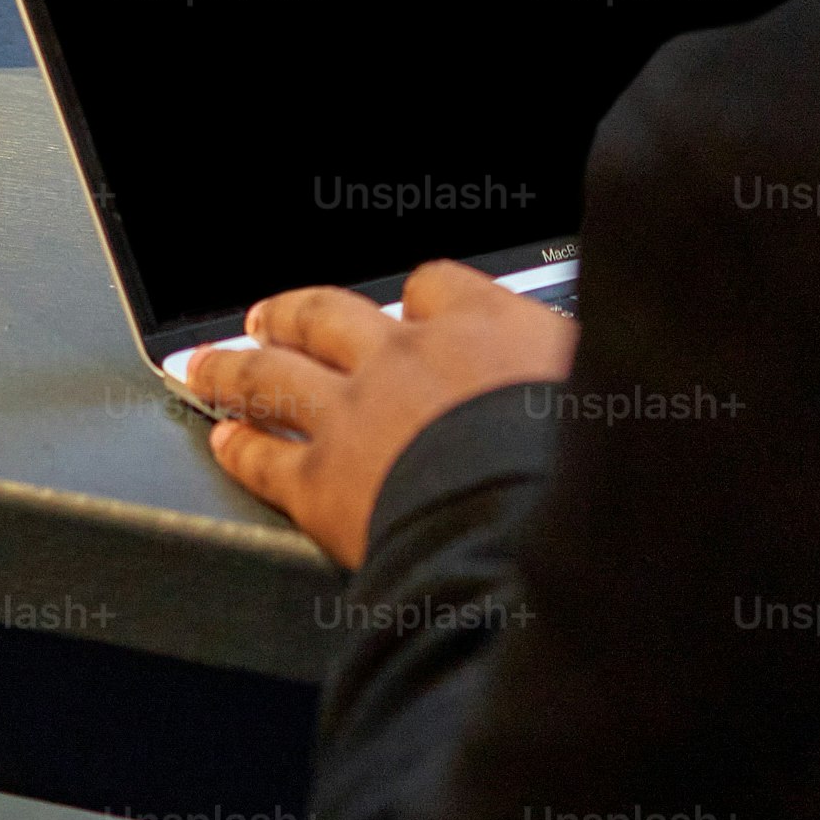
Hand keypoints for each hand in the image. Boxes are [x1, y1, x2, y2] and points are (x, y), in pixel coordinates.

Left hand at [186, 262, 579, 569]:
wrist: (533, 532)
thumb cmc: (586, 469)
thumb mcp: (607, 395)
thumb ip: (581, 374)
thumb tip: (609, 372)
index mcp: (485, 328)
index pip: (435, 286)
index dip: (416, 300)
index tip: (411, 308)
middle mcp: (407, 357)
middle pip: (328, 315)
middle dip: (292, 314)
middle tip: (268, 316)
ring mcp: (356, 416)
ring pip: (276, 374)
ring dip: (236, 367)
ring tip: (210, 364)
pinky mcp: (322, 483)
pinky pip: (264, 457)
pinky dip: (238, 446)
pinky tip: (225, 443)